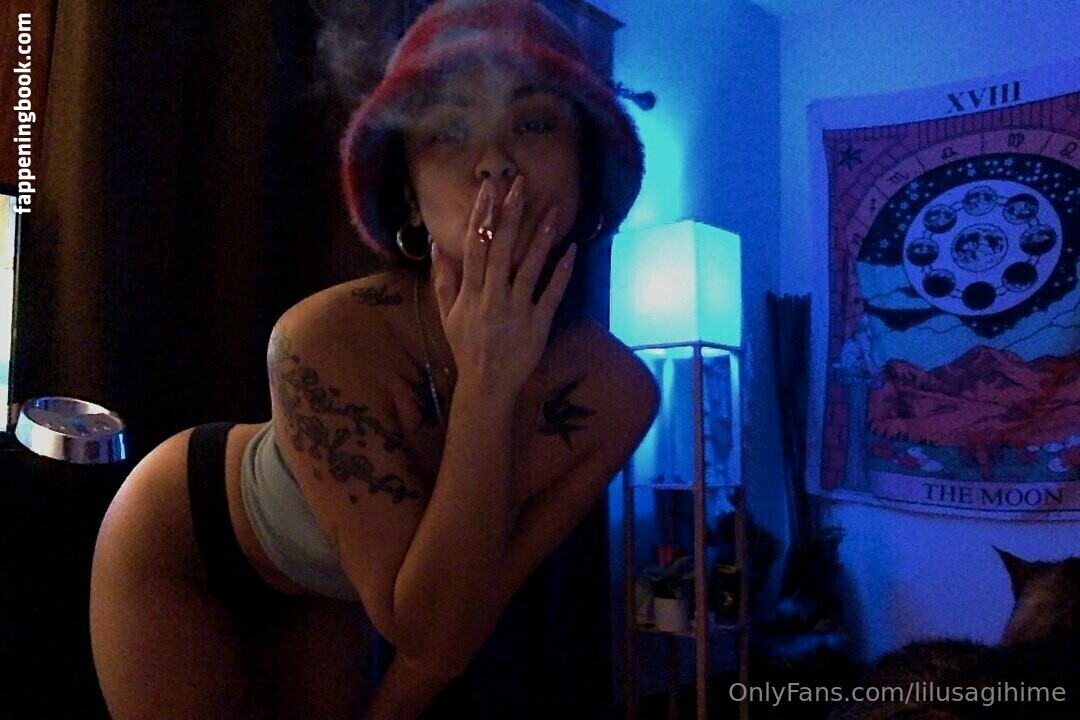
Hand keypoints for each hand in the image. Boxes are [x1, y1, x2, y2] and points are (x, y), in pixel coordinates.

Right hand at [431, 176, 576, 399]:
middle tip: (519, 184)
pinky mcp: (538, 323)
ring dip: (541, 236)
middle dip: (510, 215)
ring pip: (529, 266)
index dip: (482, 216)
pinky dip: (562, 271)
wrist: (486, 384)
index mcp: (470, 293)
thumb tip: (436, 245)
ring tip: (552, 209)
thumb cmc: (466, 347)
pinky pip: (552, 293)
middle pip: (502, 249)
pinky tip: (572, 249)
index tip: (488, 189)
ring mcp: (517, 309)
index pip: (475, 246)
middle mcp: (492, 297)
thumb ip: (443, 280)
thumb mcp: (447, 315)